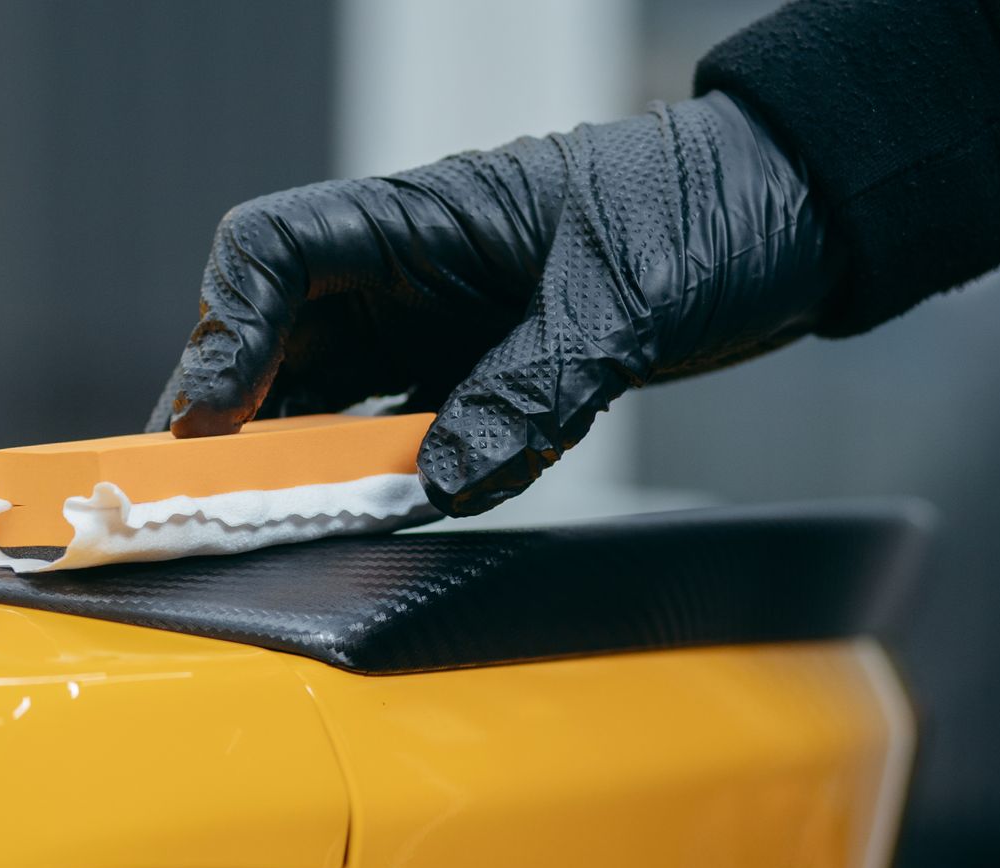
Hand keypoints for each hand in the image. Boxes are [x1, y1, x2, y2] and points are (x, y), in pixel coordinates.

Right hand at [147, 92, 836, 515]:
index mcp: (418, 218)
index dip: (223, 330)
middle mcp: (407, 278)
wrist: (793, 221)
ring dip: (300, 463)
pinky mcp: (477, 383)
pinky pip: (404, 442)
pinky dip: (393, 484)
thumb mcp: (621, 303)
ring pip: (326, 399)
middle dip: (231, 417)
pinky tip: (397, 514)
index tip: (214, 417)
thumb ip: (528, 390)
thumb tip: (441, 480)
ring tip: (276, 523)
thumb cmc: (708, 212)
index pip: (273, 252)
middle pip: (272, 339)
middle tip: (206, 497)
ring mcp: (437, 333)